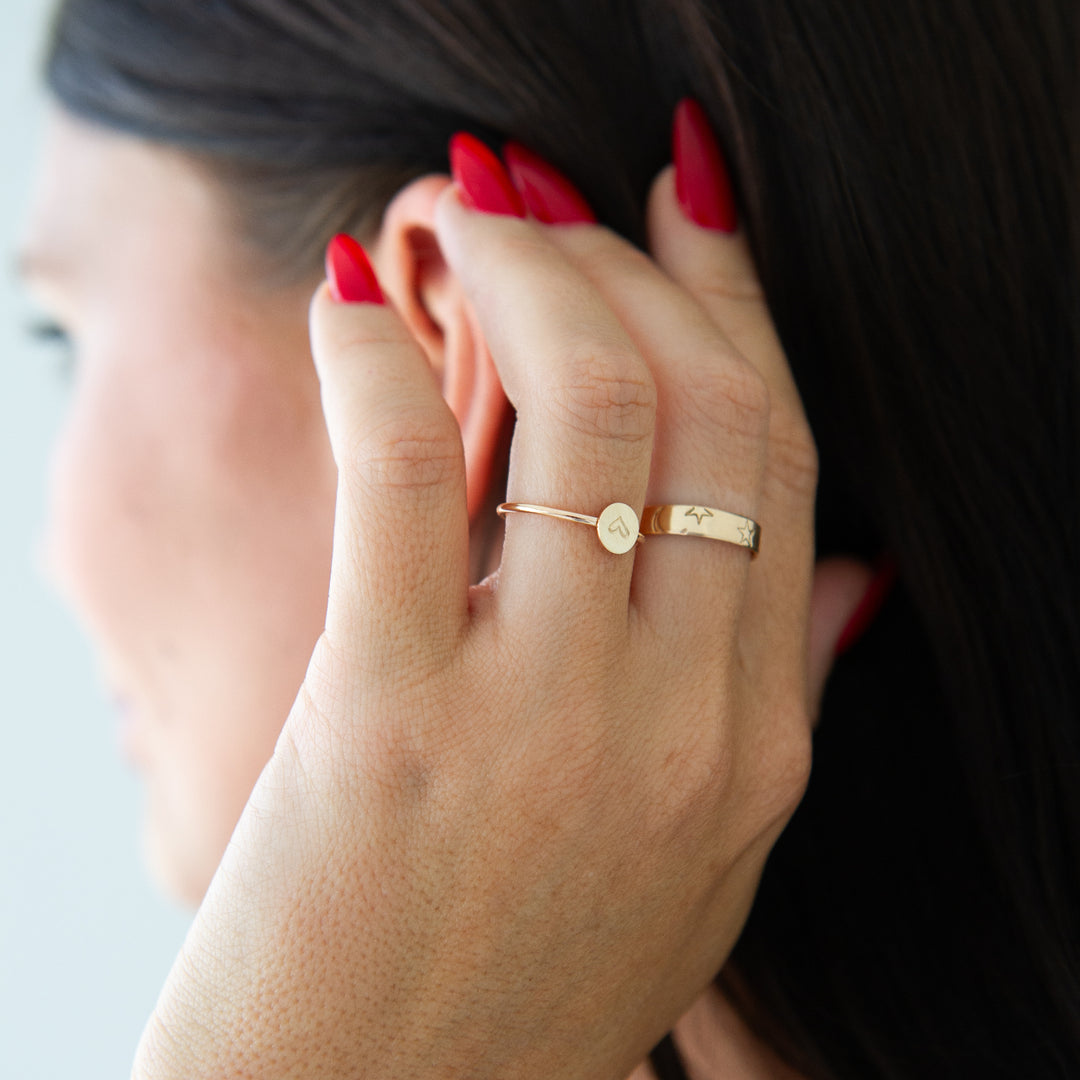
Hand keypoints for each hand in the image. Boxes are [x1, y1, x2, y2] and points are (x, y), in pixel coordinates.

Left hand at [133, 150, 871, 1079]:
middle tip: (554, 204)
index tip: (686, 214)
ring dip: (529, 272)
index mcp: (756, 745)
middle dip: (629, 263)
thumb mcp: (701, 868)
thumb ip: (771, 708)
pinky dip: (374, 354)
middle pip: (707, 407)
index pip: (784, 460)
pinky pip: (404, 475)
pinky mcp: (387, 721)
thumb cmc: (518, 988)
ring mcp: (544, 719)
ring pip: (593, 409)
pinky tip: (351, 292)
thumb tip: (846, 573)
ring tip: (471, 214)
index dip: (737, 308)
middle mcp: (679, 720)